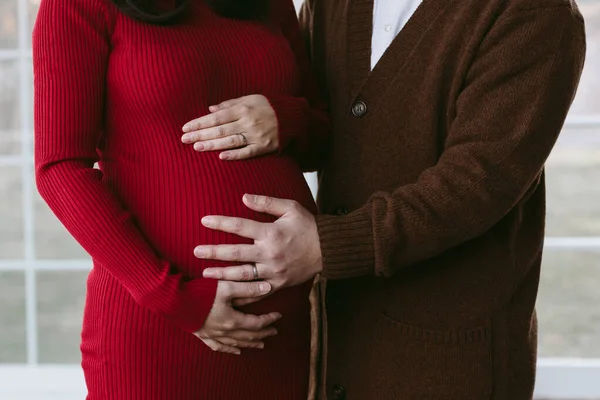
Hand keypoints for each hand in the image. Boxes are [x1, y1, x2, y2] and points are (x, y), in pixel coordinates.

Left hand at [181, 95, 278, 160]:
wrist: (294, 117)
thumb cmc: (270, 106)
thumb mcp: (251, 99)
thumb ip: (230, 104)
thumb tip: (210, 109)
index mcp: (243, 109)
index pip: (216, 117)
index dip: (200, 122)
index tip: (185, 127)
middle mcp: (248, 122)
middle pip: (220, 130)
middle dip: (201, 134)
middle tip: (184, 139)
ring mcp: (256, 136)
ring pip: (231, 141)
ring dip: (213, 145)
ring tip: (197, 147)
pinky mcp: (265, 147)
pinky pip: (248, 152)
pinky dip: (235, 155)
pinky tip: (222, 157)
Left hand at [195, 194, 322, 304]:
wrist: (328, 250)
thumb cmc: (309, 225)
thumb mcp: (290, 208)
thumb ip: (266, 203)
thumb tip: (243, 197)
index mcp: (271, 233)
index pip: (240, 226)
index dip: (221, 223)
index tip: (204, 220)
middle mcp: (270, 254)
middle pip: (236, 254)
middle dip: (214, 252)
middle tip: (195, 251)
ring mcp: (273, 271)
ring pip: (243, 275)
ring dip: (222, 274)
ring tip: (205, 274)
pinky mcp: (278, 283)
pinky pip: (257, 290)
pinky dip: (241, 292)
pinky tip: (228, 293)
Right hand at [195, 280, 280, 354]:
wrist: (173, 301)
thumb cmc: (200, 292)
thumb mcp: (226, 286)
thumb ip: (248, 288)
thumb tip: (268, 287)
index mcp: (232, 320)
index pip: (256, 323)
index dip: (269, 319)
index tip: (278, 315)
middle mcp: (224, 331)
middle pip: (248, 335)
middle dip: (263, 333)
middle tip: (274, 331)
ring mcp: (213, 335)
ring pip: (236, 344)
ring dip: (250, 343)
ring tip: (260, 344)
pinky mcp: (202, 335)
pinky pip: (219, 347)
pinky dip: (230, 350)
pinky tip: (235, 351)